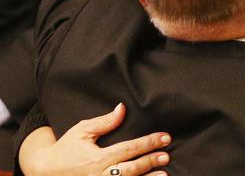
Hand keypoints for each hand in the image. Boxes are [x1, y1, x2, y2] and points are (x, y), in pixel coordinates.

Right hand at [19, 103, 170, 175]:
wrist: (45, 171)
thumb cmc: (66, 148)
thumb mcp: (82, 131)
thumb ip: (104, 122)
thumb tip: (122, 108)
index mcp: (97, 157)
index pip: (128, 149)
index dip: (148, 143)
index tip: (165, 137)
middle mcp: (100, 174)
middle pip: (130, 169)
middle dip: (150, 161)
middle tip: (166, 156)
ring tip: (164, 174)